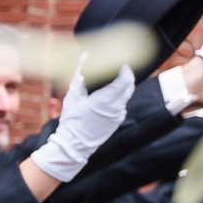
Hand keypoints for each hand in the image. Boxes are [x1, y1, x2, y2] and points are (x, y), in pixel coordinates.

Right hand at [30, 66, 135, 182]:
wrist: (75, 145)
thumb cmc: (72, 120)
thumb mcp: (73, 95)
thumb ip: (80, 74)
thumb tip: (84, 57)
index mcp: (106, 100)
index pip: (125, 80)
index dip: (125, 69)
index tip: (120, 62)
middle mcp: (116, 107)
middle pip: (129, 86)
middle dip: (126, 75)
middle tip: (119, 67)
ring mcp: (119, 115)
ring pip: (127, 95)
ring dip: (122, 86)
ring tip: (113, 78)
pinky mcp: (118, 120)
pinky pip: (122, 104)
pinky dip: (118, 96)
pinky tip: (109, 93)